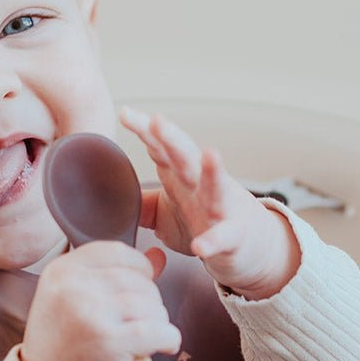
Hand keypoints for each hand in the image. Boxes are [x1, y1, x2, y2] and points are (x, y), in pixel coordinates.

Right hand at [20, 241, 180, 360]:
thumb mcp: (77, 300)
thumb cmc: (63, 346)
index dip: (139, 269)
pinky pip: (158, 330)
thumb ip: (115, 274)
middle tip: (139, 323)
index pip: (117, 251)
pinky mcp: (108, 340)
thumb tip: (158, 257)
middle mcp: (73, 286)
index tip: (140, 288)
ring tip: (143, 338)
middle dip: (150, 302)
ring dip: (157, 323)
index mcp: (62, 270)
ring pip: (151, 304)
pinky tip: (162, 346)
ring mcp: (90, 312)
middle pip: (138, 279)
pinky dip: (168, 339)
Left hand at [119, 106, 300, 298]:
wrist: (250, 246)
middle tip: (159, 121)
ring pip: (217, 188)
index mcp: (182, 177)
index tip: (126, 114)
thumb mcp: (166, 213)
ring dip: (213, 172)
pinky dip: (212, 242)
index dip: (147, 131)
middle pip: (187, 158)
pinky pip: (223, 239)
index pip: (163, 149)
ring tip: (210, 154)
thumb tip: (109, 197)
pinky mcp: (233, 237)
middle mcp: (201, 187)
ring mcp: (220, 210)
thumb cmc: (205, 222)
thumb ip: (140, 203)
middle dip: (174, 139)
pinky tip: (201, 247)